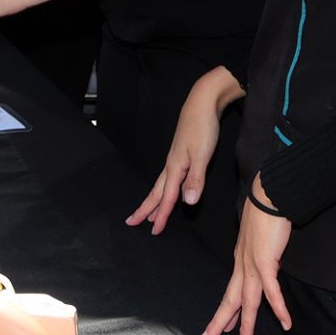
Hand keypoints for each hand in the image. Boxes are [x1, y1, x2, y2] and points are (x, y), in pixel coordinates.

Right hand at [128, 65, 243, 234]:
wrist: (203, 103)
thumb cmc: (202, 127)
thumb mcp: (202, 155)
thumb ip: (195, 180)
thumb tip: (187, 202)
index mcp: (175, 167)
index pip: (167, 197)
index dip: (161, 215)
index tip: (153, 231)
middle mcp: (172, 165)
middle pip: (156, 192)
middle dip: (146, 209)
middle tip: (133, 222)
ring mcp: (176, 159)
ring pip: (162, 185)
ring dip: (154, 200)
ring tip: (147, 212)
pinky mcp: (182, 154)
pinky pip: (170, 178)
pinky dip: (166, 189)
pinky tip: (170, 191)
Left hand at [199, 173, 292, 334]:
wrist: (268, 196)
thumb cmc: (265, 214)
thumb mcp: (259, 240)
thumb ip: (261, 256)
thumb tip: (268, 267)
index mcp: (241, 260)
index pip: (231, 292)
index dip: (226, 312)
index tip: (219, 328)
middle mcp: (242, 265)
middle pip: (231, 300)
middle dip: (220, 323)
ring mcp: (252, 264)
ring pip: (248, 301)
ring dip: (247, 325)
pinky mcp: (265, 261)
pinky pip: (272, 290)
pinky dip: (279, 308)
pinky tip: (285, 323)